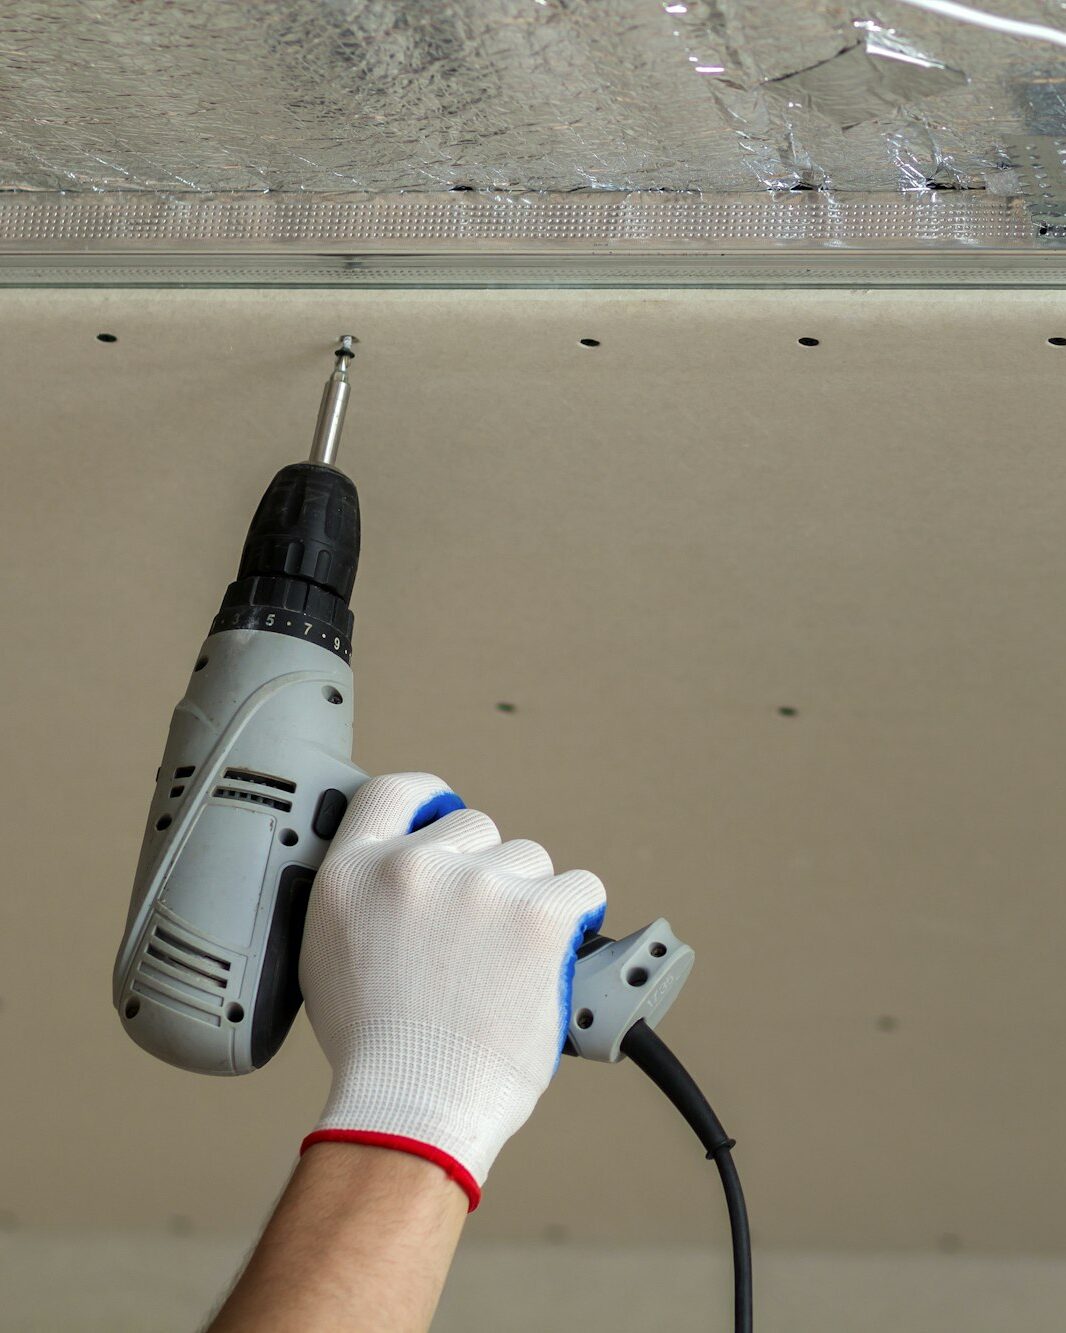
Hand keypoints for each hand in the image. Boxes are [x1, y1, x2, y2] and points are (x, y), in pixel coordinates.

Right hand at [298, 773, 606, 1209]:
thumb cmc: (377, 1051)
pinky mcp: (538, 913)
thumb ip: (366, 897)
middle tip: (482, 931)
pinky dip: (578, 917)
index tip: (446, 810)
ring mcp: (480, 885)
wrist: (414, 1104)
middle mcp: (415, 864)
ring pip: (530, 860)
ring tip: (510, 961)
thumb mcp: (331, 954)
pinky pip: (581, 888)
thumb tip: (401, 875)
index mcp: (356, 871)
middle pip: (476, 827)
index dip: (429, 798)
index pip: (395, 792)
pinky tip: (560, 948)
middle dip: (486, 869)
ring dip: (529, 899)